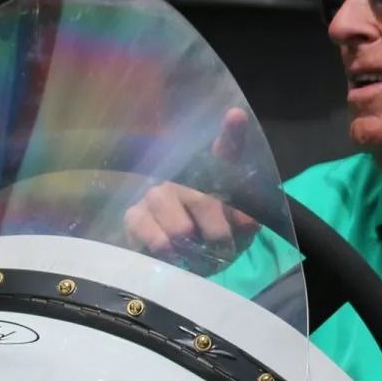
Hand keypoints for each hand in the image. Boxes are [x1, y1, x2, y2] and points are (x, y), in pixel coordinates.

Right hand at [122, 108, 260, 266]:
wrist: (185, 264)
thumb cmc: (217, 240)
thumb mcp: (239, 232)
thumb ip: (246, 221)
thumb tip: (245, 220)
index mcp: (215, 174)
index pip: (226, 148)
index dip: (232, 133)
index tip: (236, 116)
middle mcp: (184, 176)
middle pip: (204, 202)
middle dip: (218, 234)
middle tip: (221, 247)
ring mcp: (157, 193)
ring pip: (180, 228)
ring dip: (193, 250)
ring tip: (194, 255)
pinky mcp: (135, 214)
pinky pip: (154, 238)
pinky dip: (168, 255)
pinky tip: (171, 256)